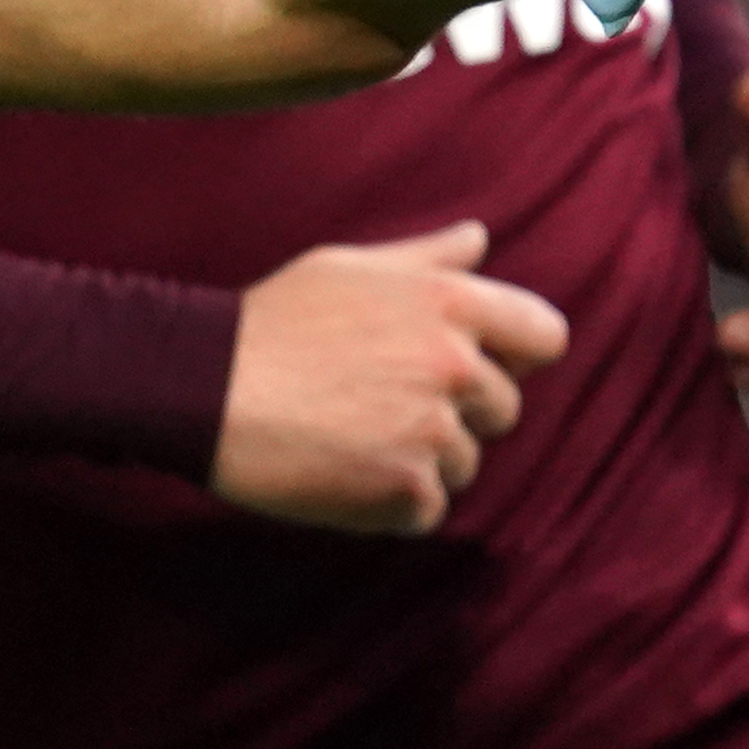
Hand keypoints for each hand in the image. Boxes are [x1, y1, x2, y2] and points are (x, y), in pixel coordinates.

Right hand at [216, 222, 574, 533]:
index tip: (477, 366)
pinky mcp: (404, 488)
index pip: (546, 337)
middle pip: (505, 409)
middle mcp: (454, 366)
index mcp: (451, 304)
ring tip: (353, 436)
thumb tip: (480, 239)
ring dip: (422, 460)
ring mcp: (432, 430)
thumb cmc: (272, 321)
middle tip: (384, 404)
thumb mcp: (351, 267)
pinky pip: (428, 509)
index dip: (516, 356)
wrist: (202, 386)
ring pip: (466, 463)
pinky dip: (392, 504)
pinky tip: (343, 473)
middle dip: (459, 413)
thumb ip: (427, 258)